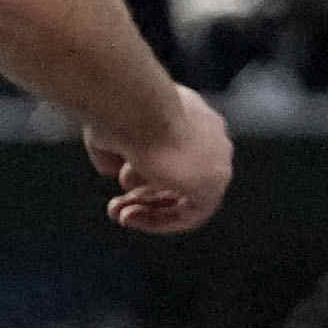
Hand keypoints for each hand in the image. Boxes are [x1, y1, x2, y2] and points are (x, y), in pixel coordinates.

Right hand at [95, 81, 234, 233]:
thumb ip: (117, 149)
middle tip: (115, 206)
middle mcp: (212, 137)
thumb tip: (112, 171)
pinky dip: (159, 220)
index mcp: (193, 115)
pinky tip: (131, 217)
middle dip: (145, 195)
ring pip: (186, 197)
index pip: (177, 151)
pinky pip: (190, 214)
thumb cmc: (119, 112)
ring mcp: (216, 161)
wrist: (137, 107)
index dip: (145, 170)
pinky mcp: (211, 185)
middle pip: (182, 177)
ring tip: (119, 215)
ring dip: (150, 211)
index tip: (118, 178)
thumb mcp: (111, 129)